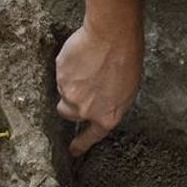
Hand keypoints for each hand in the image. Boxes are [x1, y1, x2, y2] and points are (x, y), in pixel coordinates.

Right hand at [55, 19, 141, 155]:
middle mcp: (85, 110)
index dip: (80, 144)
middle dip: (70, 102)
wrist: (112, 36)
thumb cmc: (127, 61)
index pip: (90, 137)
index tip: (73, 150)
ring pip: (63, 91)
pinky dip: (68, 66)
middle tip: (79, 86)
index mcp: (106, 118)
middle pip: (68, 113)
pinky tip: (82, 56)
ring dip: (71, 82)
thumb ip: (109, 106)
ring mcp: (70, 93)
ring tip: (87, 65)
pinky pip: (61, 73)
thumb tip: (99, 108)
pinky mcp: (60, 75)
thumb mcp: (127, 91)